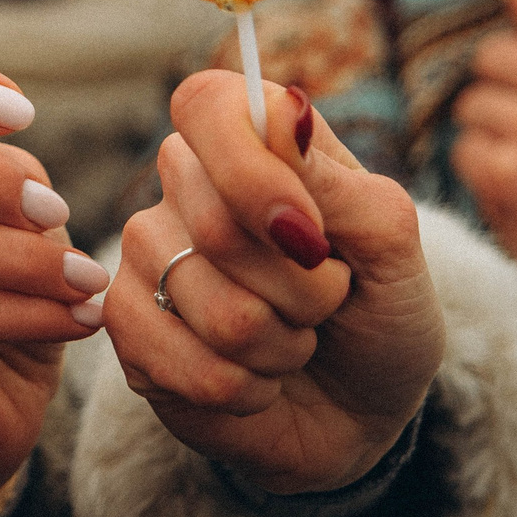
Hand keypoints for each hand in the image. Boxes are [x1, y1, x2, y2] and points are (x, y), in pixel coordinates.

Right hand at [105, 73, 444, 493]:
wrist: (358, 409)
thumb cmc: (377, 310)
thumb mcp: (391, 244)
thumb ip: (337, 181)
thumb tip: (283, 110)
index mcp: (246, 140)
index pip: (207, 107)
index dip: (253, 173)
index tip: (312, 235)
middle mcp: (182, 187)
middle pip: (221, 227)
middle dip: (305, 290)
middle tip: (326, 301)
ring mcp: (144, 258)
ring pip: (218, 310)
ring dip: (283, 347)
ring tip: (292, 342)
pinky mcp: (126, 332)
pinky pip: (190, 369)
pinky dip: (250, 391)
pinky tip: (257, 380)